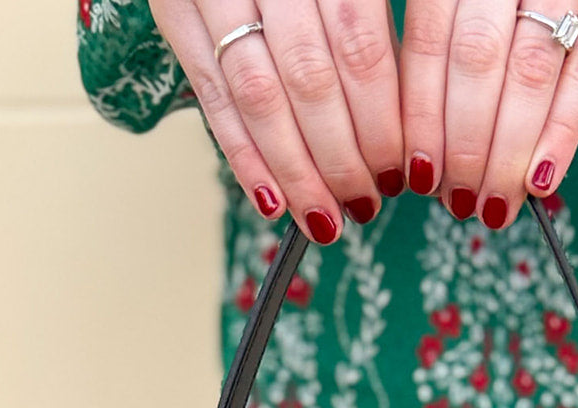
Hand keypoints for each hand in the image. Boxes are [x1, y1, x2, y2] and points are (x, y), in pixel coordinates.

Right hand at [150, 0, 405, 242]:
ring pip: (261, 95)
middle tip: (361, 204)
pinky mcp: (176, 11)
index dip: (380, 123)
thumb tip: (401, 128)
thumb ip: (369, 37)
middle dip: (340, 157)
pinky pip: (212, 96)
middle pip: (310, 80)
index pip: (361, 50)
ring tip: (321, 216)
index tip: (398, 172)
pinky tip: (271, 200)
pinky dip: (243, 156)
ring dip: (295, 170)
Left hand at [399, 0, 577, 224]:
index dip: (423, 115)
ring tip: (496, 202)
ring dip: (507, 151)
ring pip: (527, 72)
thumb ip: (456, 66)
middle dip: (464, 145)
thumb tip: (431, 163)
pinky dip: (560, 134)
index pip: (428, 40)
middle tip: (461, 200)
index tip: (421, 175)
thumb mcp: (486, 15)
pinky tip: (540, 180)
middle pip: (475, 60)